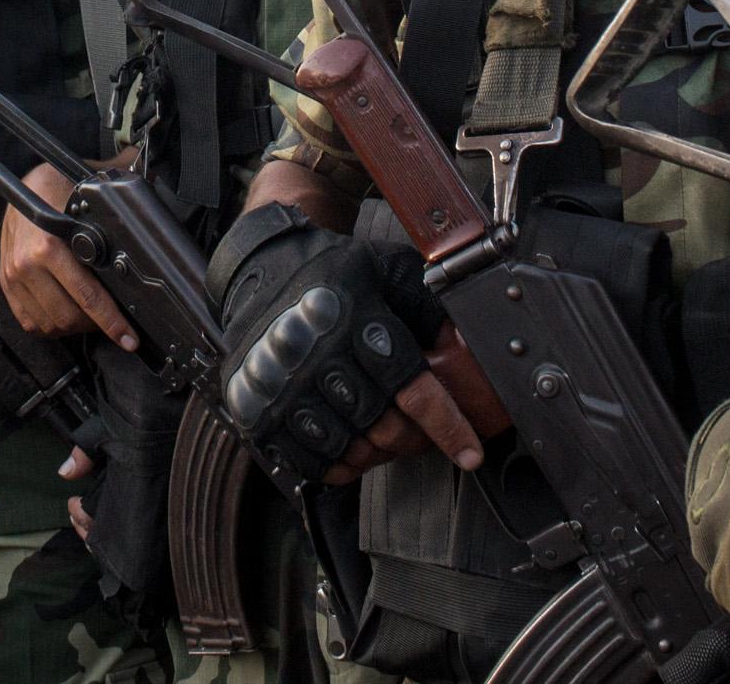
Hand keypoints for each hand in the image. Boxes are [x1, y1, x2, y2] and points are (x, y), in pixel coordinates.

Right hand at [0, 162, 138, 347]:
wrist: (20, 187)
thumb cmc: (55, 187)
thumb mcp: (88, 189)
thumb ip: (117, 189)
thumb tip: (144, 169)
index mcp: (49, 246)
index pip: (88, 297)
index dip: (112, 322)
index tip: (128, 337)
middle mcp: (28, 265)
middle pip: (70, 317)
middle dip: (97, 325)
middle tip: (115, 323)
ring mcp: (14, 277)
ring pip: (51, 323)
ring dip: (75, 327)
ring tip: (92, 318)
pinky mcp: (7, 285)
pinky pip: (30, 322)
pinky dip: (51, 325)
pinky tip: (67, 315)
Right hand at [213, 213, 480, 483]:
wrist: (264, 266)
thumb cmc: (338, 271)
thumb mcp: (392, 270)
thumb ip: (433, 308)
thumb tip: (474, 350)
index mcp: (351, 313)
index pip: (409, 384)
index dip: (446, 424)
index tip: (471, 453)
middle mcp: (311, 348)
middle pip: (380, 424)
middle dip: (413, 438)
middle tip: (421, 433)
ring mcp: (278, 382)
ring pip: (346, 447)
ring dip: (377, 453)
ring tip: (386, 436)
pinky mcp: (255, 406)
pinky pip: (306, 459)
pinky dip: (337, 464)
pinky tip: (351, 445)